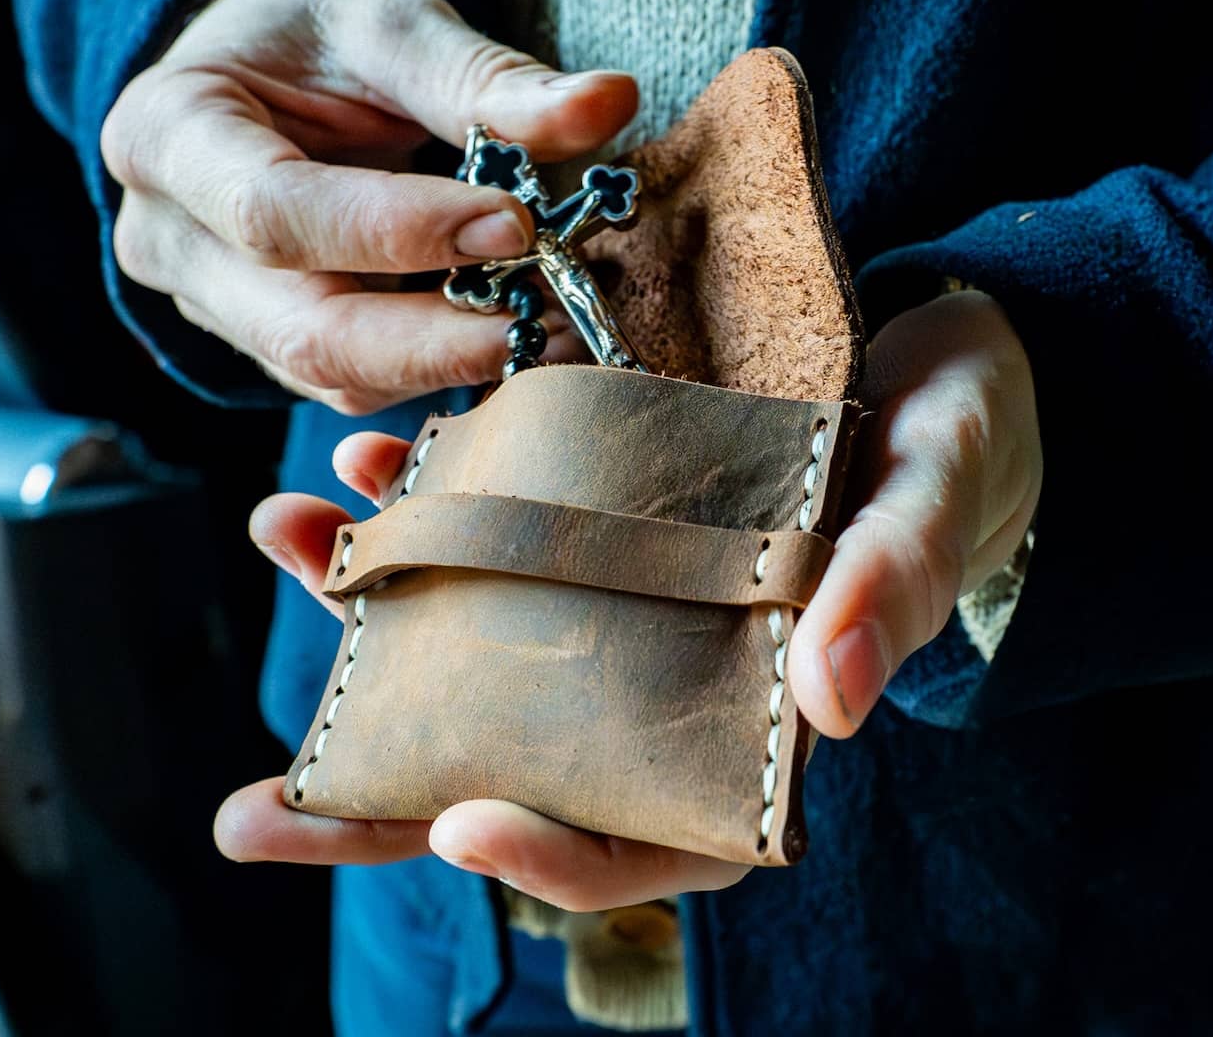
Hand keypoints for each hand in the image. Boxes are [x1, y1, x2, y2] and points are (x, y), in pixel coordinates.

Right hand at [101, 0, 638, 413]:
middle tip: (554, 320)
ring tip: (555, 325)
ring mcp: (216, 309)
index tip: (517, 223)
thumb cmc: (312, 36)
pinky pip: (359, 382)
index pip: (278, 211)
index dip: (402, 231)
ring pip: (337, 374)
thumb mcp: (388, 23)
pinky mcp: (271, 346)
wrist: (265, 70)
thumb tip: (609, 103)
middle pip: (305, 330)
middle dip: (439, 339)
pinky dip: (442, 367)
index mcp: (167, 135)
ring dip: (453, 363)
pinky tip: (515, 334)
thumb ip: (485, 74)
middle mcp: (171, 241)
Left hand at [215, 291, 1041, 906]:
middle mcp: (670, 677)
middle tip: (254, 817)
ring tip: (285, 541)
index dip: (556, 857)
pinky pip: (494, 534)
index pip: (653, 837)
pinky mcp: (594, 517)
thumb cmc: (958, 448)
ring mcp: (621, 600)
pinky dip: (422, 502)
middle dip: (382, 798)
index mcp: (758, 717)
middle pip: (524, 771)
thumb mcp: (938, 495)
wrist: (931, 355)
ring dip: (371, 612)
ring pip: (482, 650)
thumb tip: (833, 700)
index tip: (456, 826)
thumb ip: (892, 583)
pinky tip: (368, 450)